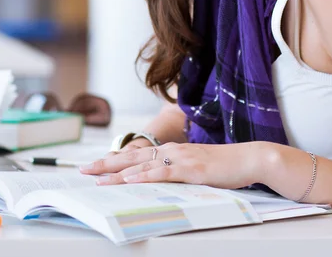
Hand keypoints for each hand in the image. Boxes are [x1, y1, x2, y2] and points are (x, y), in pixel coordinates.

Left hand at [80, 142, 268, 189]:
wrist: (247, 159)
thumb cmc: (222, 166)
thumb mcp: (193, 168)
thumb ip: (175, 172)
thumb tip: (157, 180)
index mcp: (169, 150)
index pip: (135, 155)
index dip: (113, 160)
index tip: (94, 165)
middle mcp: (169, 151)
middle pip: (130, 157)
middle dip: (105, 164)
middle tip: (83, 169)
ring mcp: (178, 158)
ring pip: (140, 165)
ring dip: (116, 173)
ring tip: (97, 178)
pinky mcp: (188, 169)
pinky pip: (159, 173)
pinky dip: (141, 176)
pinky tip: (128, 180)